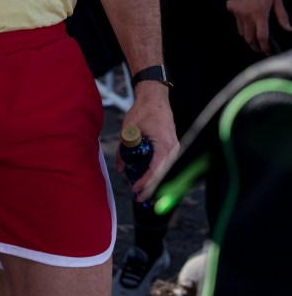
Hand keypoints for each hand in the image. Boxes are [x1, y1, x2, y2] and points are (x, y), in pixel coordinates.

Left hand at [117, 83, 178, 201]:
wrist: (155, 96)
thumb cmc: (143, 110)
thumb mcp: (128, 130)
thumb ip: (123, 149)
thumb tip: (121, 168)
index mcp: (165, 144)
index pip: (156, 170)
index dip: (145, 183)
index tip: (135, 190)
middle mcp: (173, 149)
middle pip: (163, 175)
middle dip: (152, 189)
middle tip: (140, 199)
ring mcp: (174, 148)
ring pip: (166, 171)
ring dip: (155, 183)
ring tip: (144, 194)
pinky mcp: (171, 147)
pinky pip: (166, 165)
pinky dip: (158, 174)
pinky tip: (150, 181)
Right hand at [227, 0, 291, 54]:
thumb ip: (282, 16)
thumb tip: (288, 29)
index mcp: (260, 14)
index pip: (262, 37)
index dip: (265, 47)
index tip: (268, 51)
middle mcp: (247, 16)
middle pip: (249, 39)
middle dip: (255, 46)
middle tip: (260, 48)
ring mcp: (237, 12)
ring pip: (241, 32)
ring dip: (248, 37)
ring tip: (254, 38)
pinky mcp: (231, 8)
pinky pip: (236, 21)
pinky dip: (242, 24)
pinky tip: (247, 21)